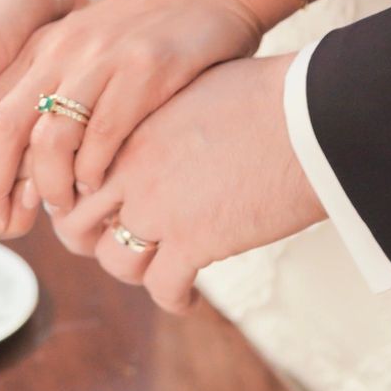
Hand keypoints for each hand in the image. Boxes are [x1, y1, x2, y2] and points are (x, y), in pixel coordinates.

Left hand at [0, 0, 263, 238]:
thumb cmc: (149, 40)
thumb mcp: (85, 60)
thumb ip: (45, 102)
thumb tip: (11, 172)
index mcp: (38, 51)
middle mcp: (60, 51)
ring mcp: (102, 59)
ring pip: (48, 136)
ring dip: (48, 184)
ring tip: (60, 206)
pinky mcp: (147, 67)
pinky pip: (105, 134)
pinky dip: (95, 171)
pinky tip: (100, 184)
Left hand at [50, 53, 325, 312]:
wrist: (316, 113)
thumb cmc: (272, 94)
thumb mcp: (195, 92)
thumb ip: (165, 119)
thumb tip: (170, 133)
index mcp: (127, 127)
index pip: (74, 175)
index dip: (80, 198)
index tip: (100, 209)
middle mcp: (128, 168)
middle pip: (77, 222)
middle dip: (91, 240)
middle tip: (117, 244)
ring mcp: (156, 207)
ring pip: (114, 260)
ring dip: (134, 270)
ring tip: (158, 270)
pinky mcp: (192, 242)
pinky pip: (162, 288)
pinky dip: (174, 299)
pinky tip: (189, 298)